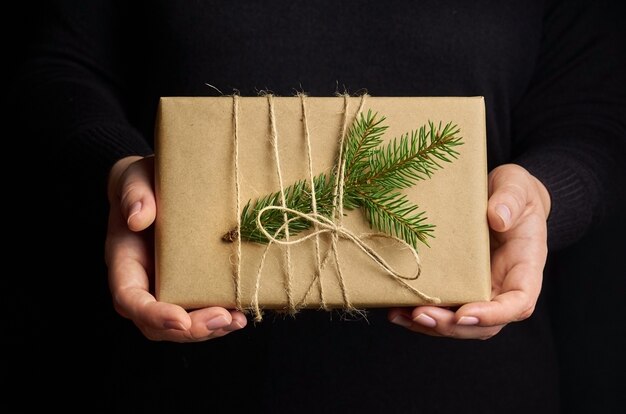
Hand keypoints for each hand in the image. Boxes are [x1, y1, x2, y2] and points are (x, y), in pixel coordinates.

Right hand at [105, 156, 246, 341]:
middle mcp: (144, 282)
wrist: (162, 183)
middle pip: (158, 324)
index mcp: (125, 262)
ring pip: (183, 324)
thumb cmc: (144, 180)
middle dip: (191, 329)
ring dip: (210, 329)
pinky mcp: (191, 283)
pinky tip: (242, 313)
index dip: (153, 315)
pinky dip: (221, 316)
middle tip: (223, 319)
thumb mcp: (135, 177)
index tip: (180, 318)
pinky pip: (201, 309)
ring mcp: (168, 287)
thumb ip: (134, 193)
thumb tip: (137, 218)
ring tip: (237, 320)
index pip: (130, 300)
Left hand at [388, 163, 550, 338]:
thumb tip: (497, 218)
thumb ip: (511, 199)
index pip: (518, 303)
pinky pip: (444, 308)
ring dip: (431, 326)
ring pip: (460, 322)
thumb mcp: (516, 185)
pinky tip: (396, 310)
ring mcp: (481, 289)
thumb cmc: (515, 192)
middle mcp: (504, 286)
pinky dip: (420, 314)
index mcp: (525, 267)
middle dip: (452, 325)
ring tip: (400, 316)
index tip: (465, 314)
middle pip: (484, 323)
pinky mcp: (459, 285)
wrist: (501, 195)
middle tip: (421, 315)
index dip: (493, 314)